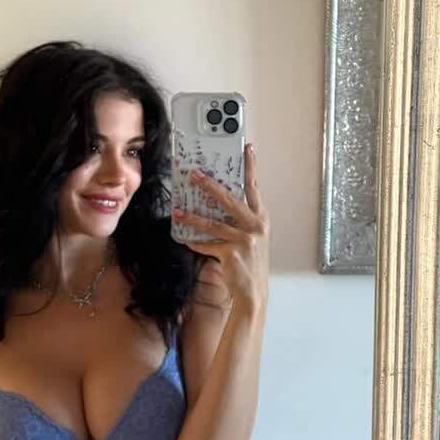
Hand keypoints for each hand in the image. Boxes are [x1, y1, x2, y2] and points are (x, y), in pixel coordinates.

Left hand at [172, 144, 268, 314]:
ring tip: (177, 210)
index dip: (250, 167)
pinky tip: (183, 237)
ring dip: (192, 216)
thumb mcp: (252, 236)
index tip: (247, 147)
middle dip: (210, 185)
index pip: (254, 187)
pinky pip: (207, 244)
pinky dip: (194, 241)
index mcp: (261, 217)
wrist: (253, 291)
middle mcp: (256, 226)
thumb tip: (216, 200)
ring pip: (213, 223)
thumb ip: (240, 218)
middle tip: (194, 174)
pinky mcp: (231, 254)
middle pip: (230, 199)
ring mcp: (245, 240)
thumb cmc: (250, 261)